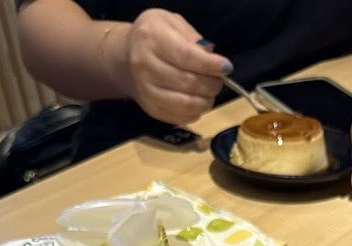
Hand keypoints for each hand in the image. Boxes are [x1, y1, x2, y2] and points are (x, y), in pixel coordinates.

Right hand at [122, 9, 228, 125]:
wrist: (125, 58)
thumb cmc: (154, 37)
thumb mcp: (171, 23)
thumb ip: (192, 37)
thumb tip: (211, 56)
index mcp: (151, 38)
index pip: (185, 56)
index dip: (210, 65)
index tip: (226, 67)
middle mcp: (144, 66)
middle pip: (186, 82)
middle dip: (211, 84)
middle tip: (219, 81)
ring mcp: (145, 91)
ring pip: (184, 104)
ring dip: (205, 101)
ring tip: (210, 93)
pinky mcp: (150, 109)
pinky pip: (178, 117)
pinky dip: (194, 113)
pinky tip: (198, 103)